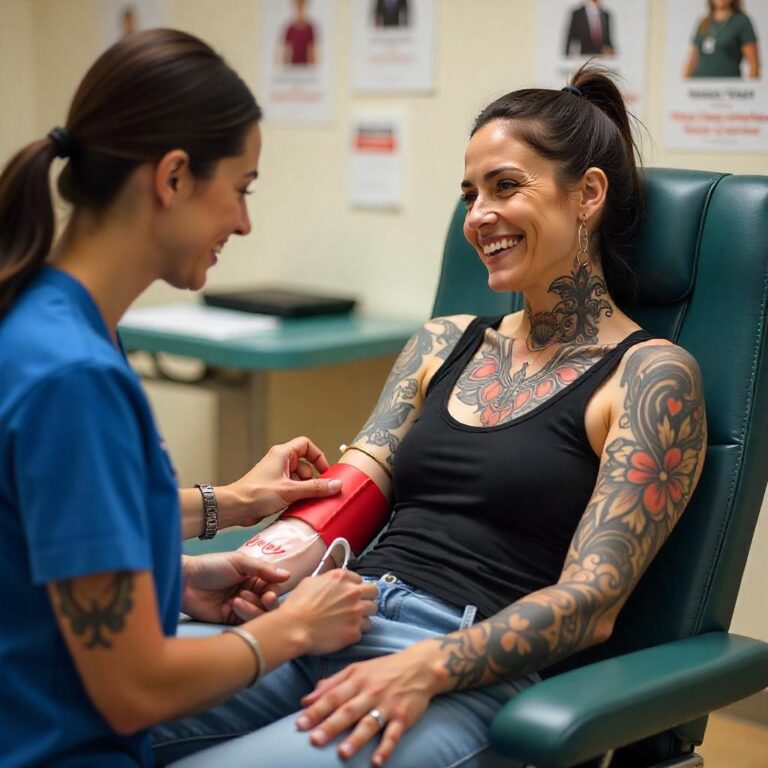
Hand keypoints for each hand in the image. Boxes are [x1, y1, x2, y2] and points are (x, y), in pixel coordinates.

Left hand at [181, 552, 290, 623]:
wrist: (184, 580)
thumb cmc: (211, 566)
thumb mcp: (239, 562)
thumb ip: (263, 569)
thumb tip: (287, 574)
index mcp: (254, 578)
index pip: (273, 587)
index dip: (274, 591)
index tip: (270, 593)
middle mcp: (251, 593)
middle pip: (269, 604)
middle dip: (268, 603)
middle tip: (265, 599)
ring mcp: (241, 608)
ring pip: (259, 615)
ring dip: (254, 608)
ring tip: (239, 599)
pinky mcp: (230, 620)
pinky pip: (246, 623)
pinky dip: (244, 615)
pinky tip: (234, 605)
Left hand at [217, 436, 341, 527]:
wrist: (236, 508)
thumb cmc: (255, 493)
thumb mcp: (290, 490)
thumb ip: (315, 488)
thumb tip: (335, 484)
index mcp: (282, 454)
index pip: (306, 445)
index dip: (318, 456)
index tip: (325, 470)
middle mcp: (280, 462)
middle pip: (305, 465)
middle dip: (313, 479)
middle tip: (319, 490)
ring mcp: (277, 476)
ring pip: (300, 479)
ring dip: (306, 489)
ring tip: (306, 500)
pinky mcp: (275, 489)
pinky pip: (293, 489)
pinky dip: (298, 496)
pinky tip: (299, 505)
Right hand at [280, 570, 378, 655]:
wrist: (293, 627)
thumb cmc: (297, 604)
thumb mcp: (310, 582)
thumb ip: (328, 580)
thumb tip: (334, 585)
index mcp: (341, 578)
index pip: (360, 579)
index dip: (355, 587)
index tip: (349, 594)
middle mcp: (353, 592)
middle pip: (373, 592)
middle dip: (366, 598)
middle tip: (357, 606)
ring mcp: (356, 612)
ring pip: (372, 612)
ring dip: (363, 615)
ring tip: (350, 620)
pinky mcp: (354, 632)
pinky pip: (363, 631)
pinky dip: (355, 632)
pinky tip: (344, 632)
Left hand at [295, 641, 440, 766]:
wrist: (420, 666)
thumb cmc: (383, 669)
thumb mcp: (357, 669)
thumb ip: (331, 683)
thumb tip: (306, 699)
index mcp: (357, 680)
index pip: (333, 696)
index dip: (316, 710)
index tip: (299, 724)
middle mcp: (371, 693)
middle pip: (348, 711)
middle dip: (331, 726)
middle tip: (314, 740)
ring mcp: (387, 706)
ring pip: (369, 723)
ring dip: (356, 739)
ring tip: (343, 753)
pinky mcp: (403, 717)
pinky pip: (394, 734)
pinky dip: (386, 748)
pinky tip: (376, 761)